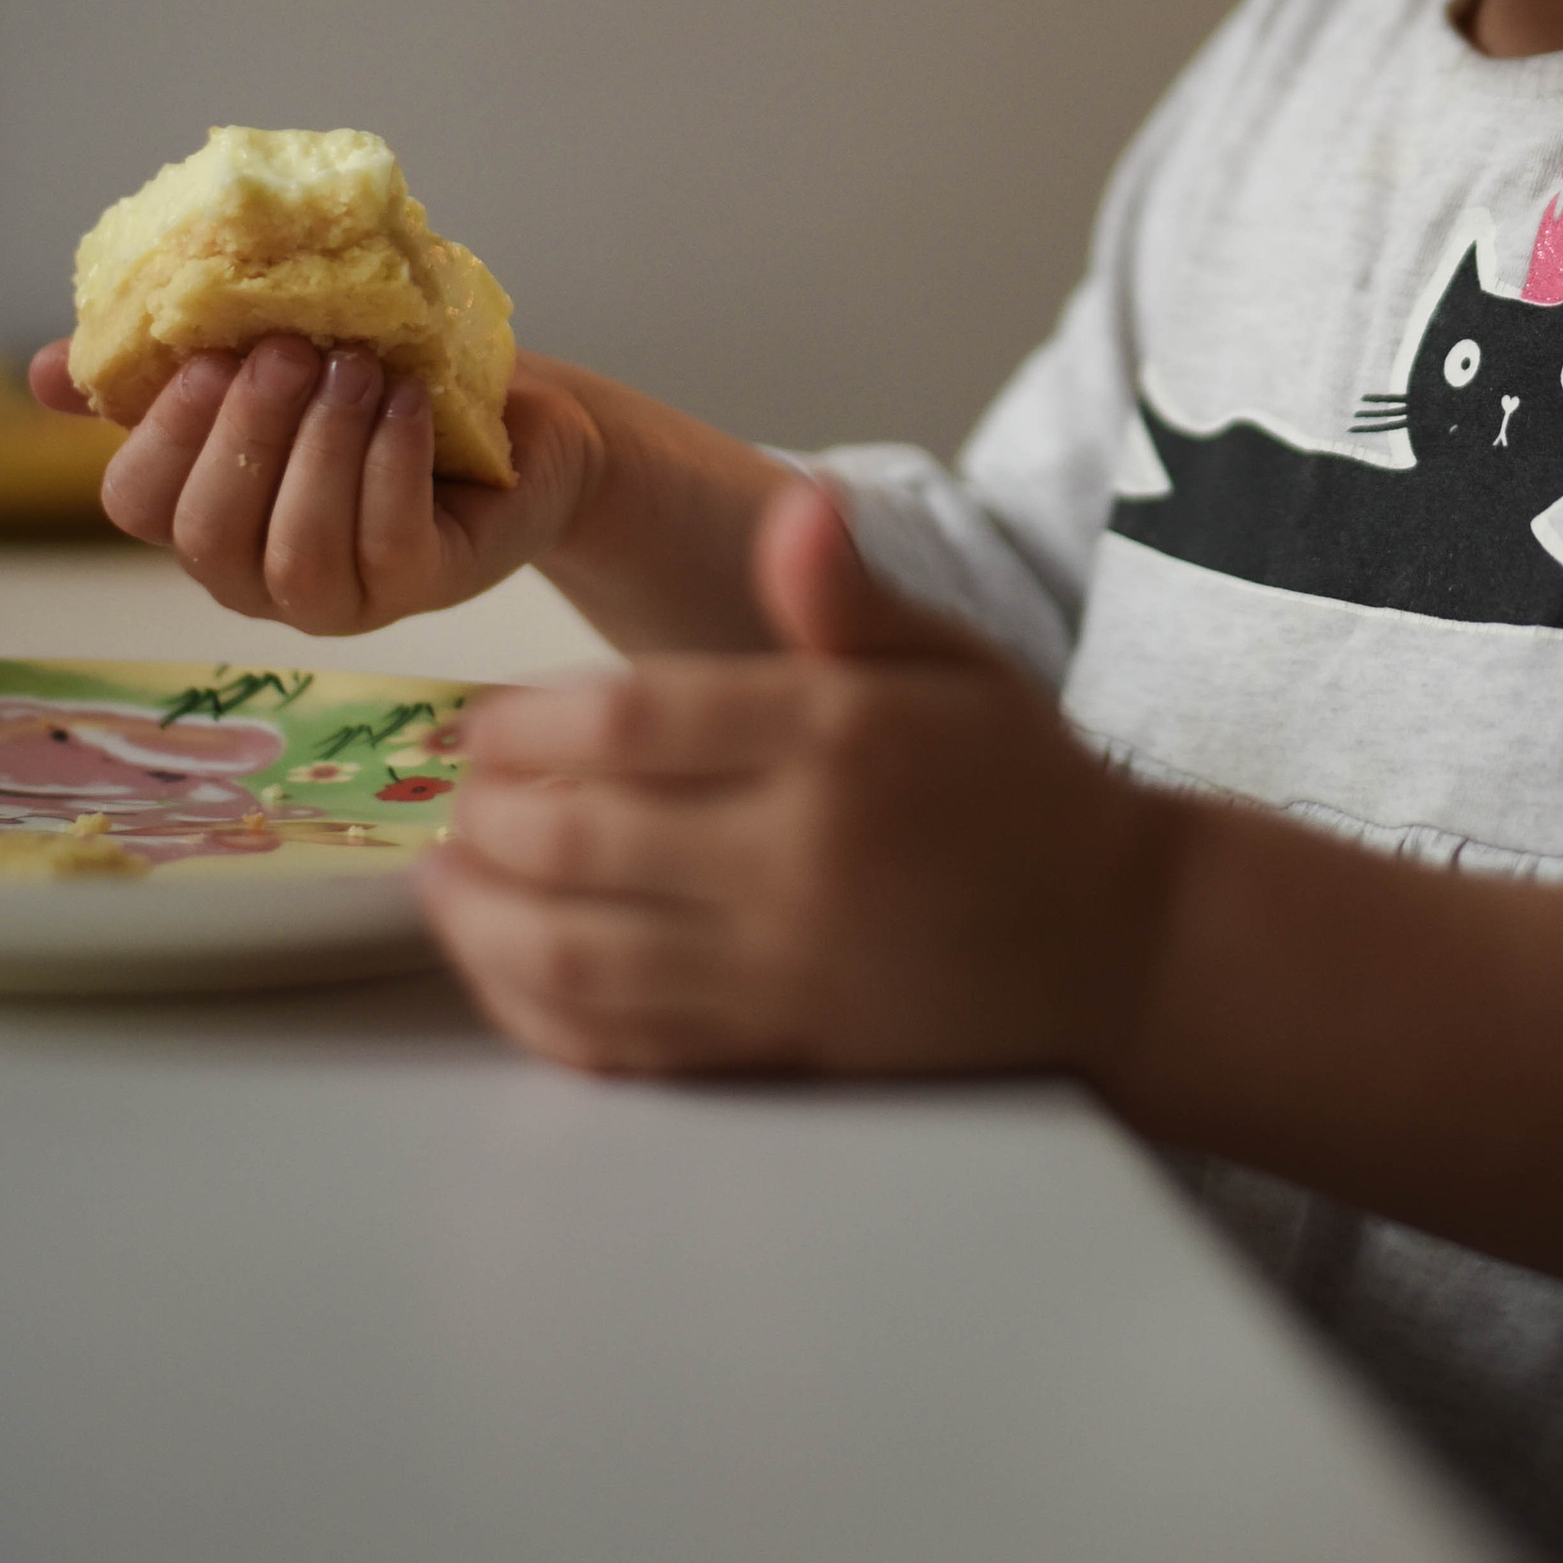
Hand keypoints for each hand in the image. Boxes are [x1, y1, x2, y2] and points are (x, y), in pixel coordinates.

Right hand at [29, 335, 601, 634]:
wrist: (519, 417)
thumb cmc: (381, 384)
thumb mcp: (277, 362)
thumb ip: (166, 370)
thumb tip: (42, 373)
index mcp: (208, 513)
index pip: (137, 504)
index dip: (163, 434)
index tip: (211, 355)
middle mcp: (260, 575)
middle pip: (212, 535)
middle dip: (247, 433)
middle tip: (293, 349)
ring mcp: (343, 598)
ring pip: (298, 551)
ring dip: (324, 447)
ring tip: (359, 367)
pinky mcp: (423, 588)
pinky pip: (389, 543)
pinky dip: (392, 463)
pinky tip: (407, 400)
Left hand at [421, 477, 1174, 1078]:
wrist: (1119, 942)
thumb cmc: (1023, 786)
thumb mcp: (957, 661)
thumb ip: (852, 596)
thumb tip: (799, 508)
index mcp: (838, 741)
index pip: (632, 724)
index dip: (526, 724)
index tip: (480, 720)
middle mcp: (801, 859)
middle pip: (582, 840)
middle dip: (485, 818)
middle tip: (449, 795)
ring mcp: (784, 969)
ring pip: (580, 953)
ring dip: (483, 919)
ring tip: (444, 877)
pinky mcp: (780, 1053)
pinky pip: (625, 1045)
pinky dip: (538, 1013)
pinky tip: (503, 971)